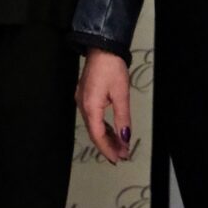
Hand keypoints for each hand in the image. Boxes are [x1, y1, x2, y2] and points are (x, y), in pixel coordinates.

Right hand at [75, 49, 131, 163]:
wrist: (102, 48)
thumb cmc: (112, 68)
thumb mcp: (121, 94)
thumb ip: (123, 118)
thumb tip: (125, 137)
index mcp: (90, 107)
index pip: (98, 135)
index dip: (108, 149)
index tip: (118, 158)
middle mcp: (82, 105)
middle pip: (94, 132)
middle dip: (107, 145)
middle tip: (121, 155)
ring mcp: (81, 100)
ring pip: (93, 125)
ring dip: (105, 137)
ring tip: (119, 146)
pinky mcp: (84, 96)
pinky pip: (92, 117)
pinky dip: (102, 126)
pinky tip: (111, 130)